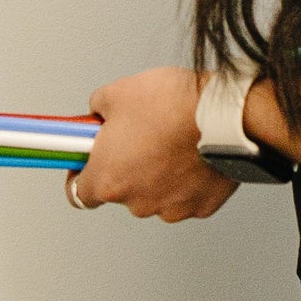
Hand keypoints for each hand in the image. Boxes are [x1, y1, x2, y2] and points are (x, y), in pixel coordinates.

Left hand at [74, 66, 238, 220]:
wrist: (222, 115)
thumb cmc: (172, 105)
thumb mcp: (118, 91)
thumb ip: (98, 108)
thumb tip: (100, 112)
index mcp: (108, 179)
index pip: (78, 193)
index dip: (81, 174)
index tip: (86, 161)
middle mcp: (136, 203)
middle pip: (122, 188)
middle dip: (127, 164)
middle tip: (141, 135)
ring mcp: (171, 208)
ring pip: (156, 192)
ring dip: (159, 172)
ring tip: (173, 138)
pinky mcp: (201, 207)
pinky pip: (187, 193)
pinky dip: (188, 177)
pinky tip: (194, 151)